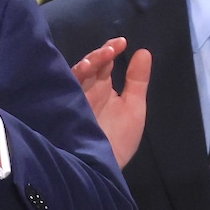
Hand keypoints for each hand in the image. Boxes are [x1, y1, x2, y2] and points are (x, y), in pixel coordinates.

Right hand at [70, 37, 149, 167]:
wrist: (102, 167)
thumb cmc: (119, 139)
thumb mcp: (134, 107)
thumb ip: (138, 80)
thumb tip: (143, 51)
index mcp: (102, 88)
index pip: (104, 63)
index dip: (110, 50)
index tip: (122, 42)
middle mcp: (87, 89)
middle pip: (90, 65)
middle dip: (100, 55)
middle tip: (112, 49)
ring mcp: (75, 97)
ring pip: (77, 72)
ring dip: (88, 63)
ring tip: (102, 57)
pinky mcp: (65, 106)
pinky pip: (65, 86)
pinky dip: (74, 76)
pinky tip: (83, 69)